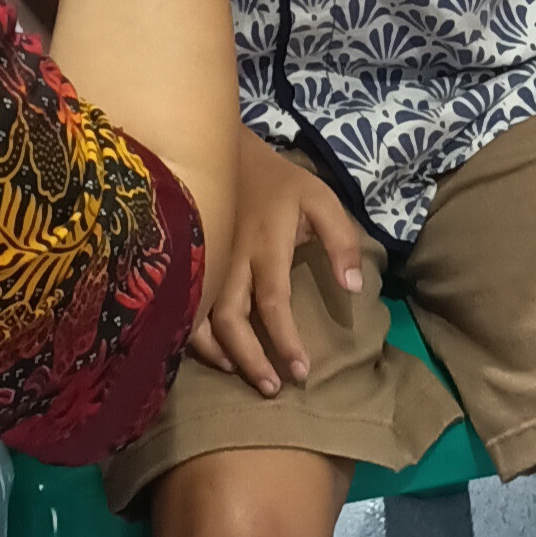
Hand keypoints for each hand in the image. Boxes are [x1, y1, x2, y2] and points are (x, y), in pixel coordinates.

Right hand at [190, 132, 368, 393]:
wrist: (220, 148)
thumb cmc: (279, 181)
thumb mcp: (321, 199)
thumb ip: (341, 241)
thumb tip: (353, 288)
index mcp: (266, 242)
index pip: (273, 301)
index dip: (285, 340)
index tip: (302, 372)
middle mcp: (231, 257)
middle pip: (232, 319)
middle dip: (251, 359)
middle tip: (273, 388)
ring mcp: (204, 261)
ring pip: (200, 319)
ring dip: (219, 353)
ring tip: (242, 374)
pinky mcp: (188, 262)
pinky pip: (182, 307)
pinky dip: (194, 336)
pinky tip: (213, 353)